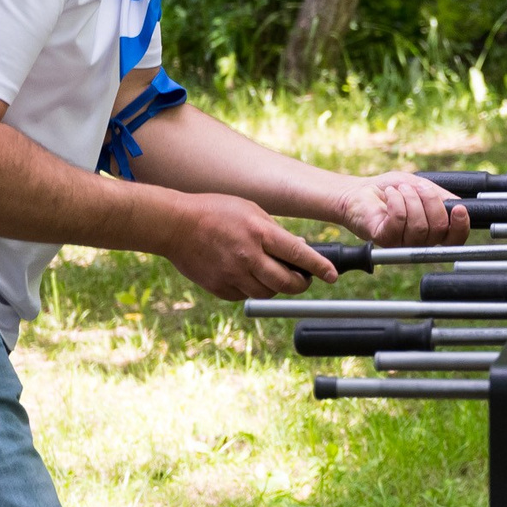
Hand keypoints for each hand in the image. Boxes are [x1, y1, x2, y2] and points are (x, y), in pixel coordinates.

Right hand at [162, 194, 338, 298]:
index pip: (298, 254)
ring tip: (274, 274)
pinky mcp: (219, 287)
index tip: (332, 275)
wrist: (174, 225)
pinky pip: (245, 295)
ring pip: (268, 293)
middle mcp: (248, 257)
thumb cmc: (215, 212)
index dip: (319, 267)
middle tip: (303, 279)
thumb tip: (297, 250)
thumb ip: (274, 232)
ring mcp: (232, 275)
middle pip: (286, 282)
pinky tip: (248, 275)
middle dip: (301, 283)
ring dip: (277, 287)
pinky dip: (252, 288)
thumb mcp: (251, 211)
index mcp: (259, 233)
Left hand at [335, 172, 465, 247]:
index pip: (455, 239)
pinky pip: (399, 220)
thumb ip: (440, 196)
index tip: (458, 208)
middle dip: (430, 201)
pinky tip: (390, 195)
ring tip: (401, 189)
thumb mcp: (421, 186)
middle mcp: (419, 242)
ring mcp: (402, 243)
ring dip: (411, 199)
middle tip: (417, 187)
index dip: (460, 226)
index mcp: (432, 232)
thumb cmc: (391, 190)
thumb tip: (457, 204)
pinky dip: (397, 201)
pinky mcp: (385, 238)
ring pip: (419, 226)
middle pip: (438, 229)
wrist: (361, 191)